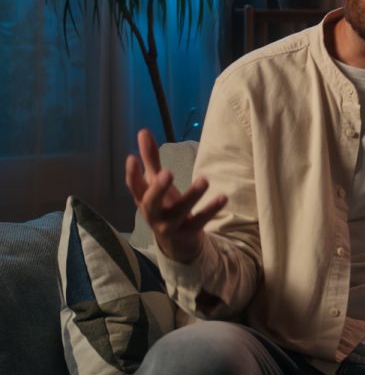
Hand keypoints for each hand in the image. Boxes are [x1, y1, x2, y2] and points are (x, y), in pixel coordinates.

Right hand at [125, 129, 225, 262]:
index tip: (132, 158)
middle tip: (167, 173)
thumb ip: (151, 159)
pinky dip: (211, 209)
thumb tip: (143, 131)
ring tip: (204, 180)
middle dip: (158, 188)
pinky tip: (223, 197)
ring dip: (192, 196)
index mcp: (144, 199)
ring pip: (179, 212)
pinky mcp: (188, 233)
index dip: (131, 174)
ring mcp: (170, 225)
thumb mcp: (157, 183)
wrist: (177, 244)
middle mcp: (153, 214)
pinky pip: (200, 221)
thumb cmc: (164, 206)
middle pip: (151, 202)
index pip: (134, 186)